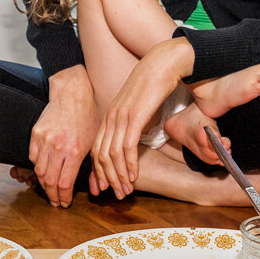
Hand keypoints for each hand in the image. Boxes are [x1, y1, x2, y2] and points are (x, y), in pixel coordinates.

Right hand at [29, 66, 98, 206]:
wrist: (72, 95)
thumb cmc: (88, 118)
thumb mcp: (96, 143)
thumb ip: (96, 168)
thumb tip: (97, 191)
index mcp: (75, 151)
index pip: (64, 184)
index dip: (64, 197)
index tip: (65, 203)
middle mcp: (57, 147)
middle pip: (49, 182)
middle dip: (52, 196)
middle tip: (56, 202)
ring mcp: (44, 141)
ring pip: (39, 171)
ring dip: (43, 185)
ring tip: (49, 191)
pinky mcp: (36, 134)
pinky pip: (33, 158)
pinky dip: (37, 167)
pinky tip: (44, 172)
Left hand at [92, 37, 194, 195]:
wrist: (162, 64)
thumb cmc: (153, 86)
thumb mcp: (136, 108)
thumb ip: (131, 125)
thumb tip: (132, 142)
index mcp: (108, 116)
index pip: (96, 149)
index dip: (100, 171)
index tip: (106, 186)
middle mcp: (110, 118)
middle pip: (101, 155)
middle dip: (108, 178)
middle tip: (118, 194)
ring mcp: (121, 117)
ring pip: (112, 155)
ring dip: (120, 176)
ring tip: (127, 190)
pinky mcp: (134, 117)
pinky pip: (127, 147)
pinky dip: (129, 165)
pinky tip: (134, 176)